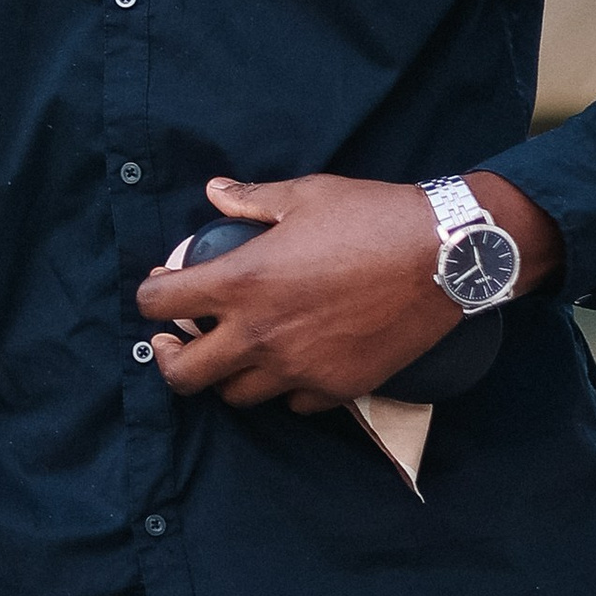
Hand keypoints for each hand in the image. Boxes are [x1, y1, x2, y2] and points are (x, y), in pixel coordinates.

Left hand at [138, 171, 553, 413]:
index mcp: (242, 283)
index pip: (158, 303)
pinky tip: (295, 361)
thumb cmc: (372, 216)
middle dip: (171, 358)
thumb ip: (250, 200)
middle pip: (184, 375)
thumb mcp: (304, 196)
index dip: (150, 295)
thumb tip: (215, 193)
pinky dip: (285, 387)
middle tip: (179, 339)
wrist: (444, 256)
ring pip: (237, 395)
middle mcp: (260, 335)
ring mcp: (298, 368)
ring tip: (239, 351)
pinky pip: (293, 403)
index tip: (162, 289)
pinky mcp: (336, 388)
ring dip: (229, 374)